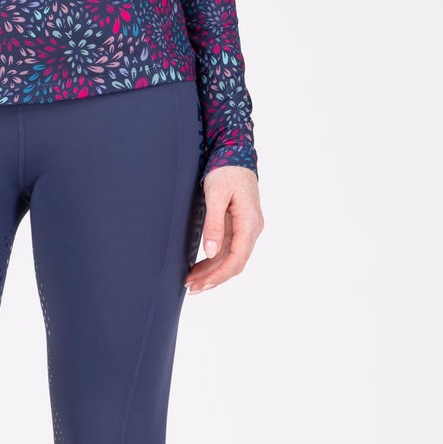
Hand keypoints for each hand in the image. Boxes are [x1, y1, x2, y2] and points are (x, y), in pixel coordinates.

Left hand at [185, 165, 262, 292]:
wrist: (235, 155)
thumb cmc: (226, 171)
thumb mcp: (215, 195)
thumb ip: (214, 224)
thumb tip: (212, 252)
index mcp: (250, 223)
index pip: (237, 259)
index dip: (219, 275)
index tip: (201, 284)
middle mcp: (252, 229)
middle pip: (235, 263)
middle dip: (213, 278)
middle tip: (190, 288)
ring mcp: (246, 229)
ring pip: (231, 259)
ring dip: (212, 272)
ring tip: (191, 282)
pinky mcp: (238, 227)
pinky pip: (228, 250)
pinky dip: (214, 261)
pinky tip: (200, 268)